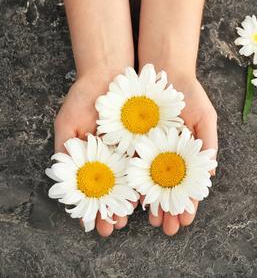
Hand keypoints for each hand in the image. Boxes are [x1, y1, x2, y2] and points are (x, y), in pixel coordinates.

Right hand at [54, 74, 137, 235]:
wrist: (110, 74)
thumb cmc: (85, 98)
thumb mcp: (68, 122)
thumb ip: (64, 147)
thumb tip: (59, 171)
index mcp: (93, 159)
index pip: (93, 190)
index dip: (93, 209)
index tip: (94, 226)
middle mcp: (113, 158)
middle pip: (114, 190)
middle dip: (115, 210)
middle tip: (117, 227)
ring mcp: (130, 150)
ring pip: (133, 180)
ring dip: (134, 200)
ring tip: (135, 218)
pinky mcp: (147, 139)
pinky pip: (149, 161)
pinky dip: (150, 177)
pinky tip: (151, 192)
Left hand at [142, 76, 217, 235]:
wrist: (163, 72)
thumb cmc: (189, 95)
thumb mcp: (204, 116)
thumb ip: (208, 143)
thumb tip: (210, 173)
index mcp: (188, 154)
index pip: (189, 185)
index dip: (189, 204)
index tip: (187, 220)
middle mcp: (170, 157)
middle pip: (170, 190)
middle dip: (170, 211)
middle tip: (168, 230)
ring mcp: (151, 152)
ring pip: (151, 184)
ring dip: (153, 205)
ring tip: (153, 223)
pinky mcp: (133, 144)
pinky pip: (133, 168)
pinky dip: (134, 185)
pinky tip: (135, 201)